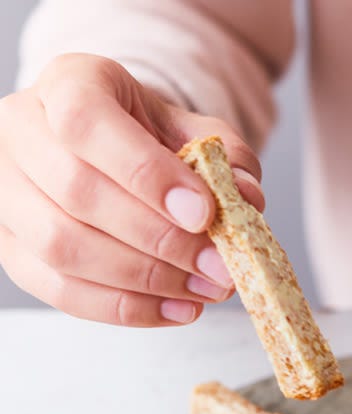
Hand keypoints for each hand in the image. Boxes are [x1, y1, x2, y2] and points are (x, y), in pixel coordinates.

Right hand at [0, 53, 264, 325]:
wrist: (119, 155)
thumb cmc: (156, 141)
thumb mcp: (200, 134)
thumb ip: (228, 160)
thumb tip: (247, 199)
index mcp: (68, 84)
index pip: (87, 122)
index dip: (147, 174)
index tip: (203, 213)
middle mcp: (22, 132)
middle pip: (76, 193)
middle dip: (160, 241)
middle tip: (219, 268)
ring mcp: (8, 193)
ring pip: (63, 248)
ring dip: (145, 280)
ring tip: (205, 291)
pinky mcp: (13, 248)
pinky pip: (62, 291)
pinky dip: (127, 309)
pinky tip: (177, 310)